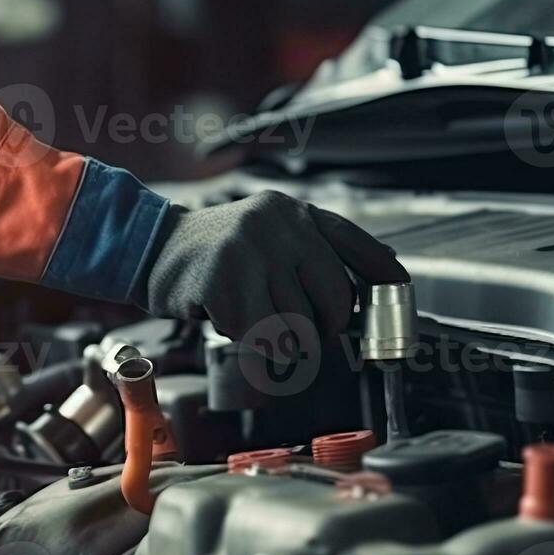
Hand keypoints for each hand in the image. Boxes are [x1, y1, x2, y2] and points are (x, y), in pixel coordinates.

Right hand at [138, 191, 408, 340]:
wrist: (153, 248)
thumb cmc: (217, 254)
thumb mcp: (270, 236)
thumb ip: (315, 252)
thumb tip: (378, 279)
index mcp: (296, 213)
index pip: (358, 245)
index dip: (384, 277)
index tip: (399, 299)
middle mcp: (280, 225)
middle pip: (334, 298)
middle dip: (322, 326)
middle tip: (300, 330)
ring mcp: (252, 250)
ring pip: (298, 324)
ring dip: (279, 337)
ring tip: (253, 316)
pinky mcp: (225, 280)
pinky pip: (261, 336)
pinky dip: (249, 341)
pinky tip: (230, 319)